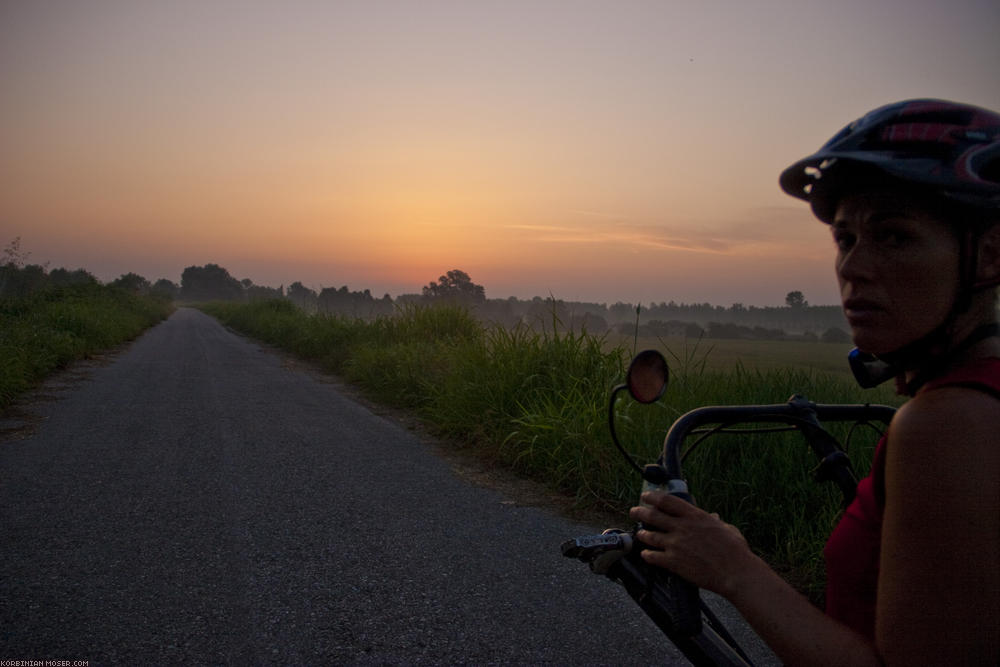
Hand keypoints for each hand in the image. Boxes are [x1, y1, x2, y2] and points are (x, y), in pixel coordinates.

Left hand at [629, 490, 758, 597]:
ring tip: (640, 534)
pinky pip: (653, 556)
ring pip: (650, 536)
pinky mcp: (673, 562)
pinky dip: (647, 555)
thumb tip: (713, 517)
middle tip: (634, 512)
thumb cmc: (735, 551)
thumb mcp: (727, 529)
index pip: (667, 501)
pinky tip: (645, 554)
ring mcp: (676, 545)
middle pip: (653, 516)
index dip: (653, 497)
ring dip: (642, 534)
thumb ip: (716, 522)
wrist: (735, 573)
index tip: (646, 496)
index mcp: (695, 516)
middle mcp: (682, 528)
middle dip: (640, 512)